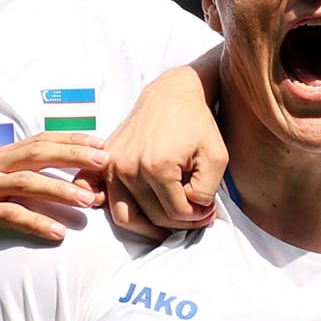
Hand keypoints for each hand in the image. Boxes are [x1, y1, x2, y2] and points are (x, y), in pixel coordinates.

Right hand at [0, 132, 106, 277]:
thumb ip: (26, 189)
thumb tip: (74, 189)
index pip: (40, 141)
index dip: (71, 139)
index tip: (103, 144)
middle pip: (36, 153)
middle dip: (73, 155)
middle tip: (105, 161)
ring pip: (25, 182)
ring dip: (60, 190)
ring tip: (88, 201)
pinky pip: (8, 215)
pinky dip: (36, 222)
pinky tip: (58, 234)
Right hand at [106, 63, 228, 233]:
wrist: (172, 95)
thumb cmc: (197, 124)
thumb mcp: (217, 158)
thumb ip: (207, 192)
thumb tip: (192, 211)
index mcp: (157, 167)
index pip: (177, 213)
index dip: (198, 217)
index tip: (210, 208)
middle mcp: (129, 168)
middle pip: (154, 217)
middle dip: (181, 222)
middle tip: (198, 213)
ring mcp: (112, 165)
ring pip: (126, 217)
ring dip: (150, 225)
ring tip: (172, 219)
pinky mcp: (106, 161)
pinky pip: (104, 198)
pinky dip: (123, 210)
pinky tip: (144, 210)